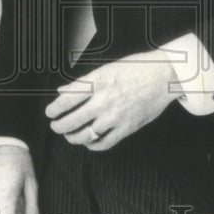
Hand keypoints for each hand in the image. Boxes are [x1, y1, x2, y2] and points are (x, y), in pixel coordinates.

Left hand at [45, 51, 179, 150]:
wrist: (163, 75)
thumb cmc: (135, 68)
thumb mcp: (106, 68)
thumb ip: (83, 82)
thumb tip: (62, 90)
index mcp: (97, 82)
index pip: (67, 99)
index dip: (54, 109)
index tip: (50, 112)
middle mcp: (104, 100)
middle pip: (72, 120)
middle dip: (59, 126)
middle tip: (55, 126)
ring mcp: (116, 116)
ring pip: (86, 135)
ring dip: (73, 137)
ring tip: (69, 135)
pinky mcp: (127, 128)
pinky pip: (104, 143)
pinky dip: (93, 145)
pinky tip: (89, 141)